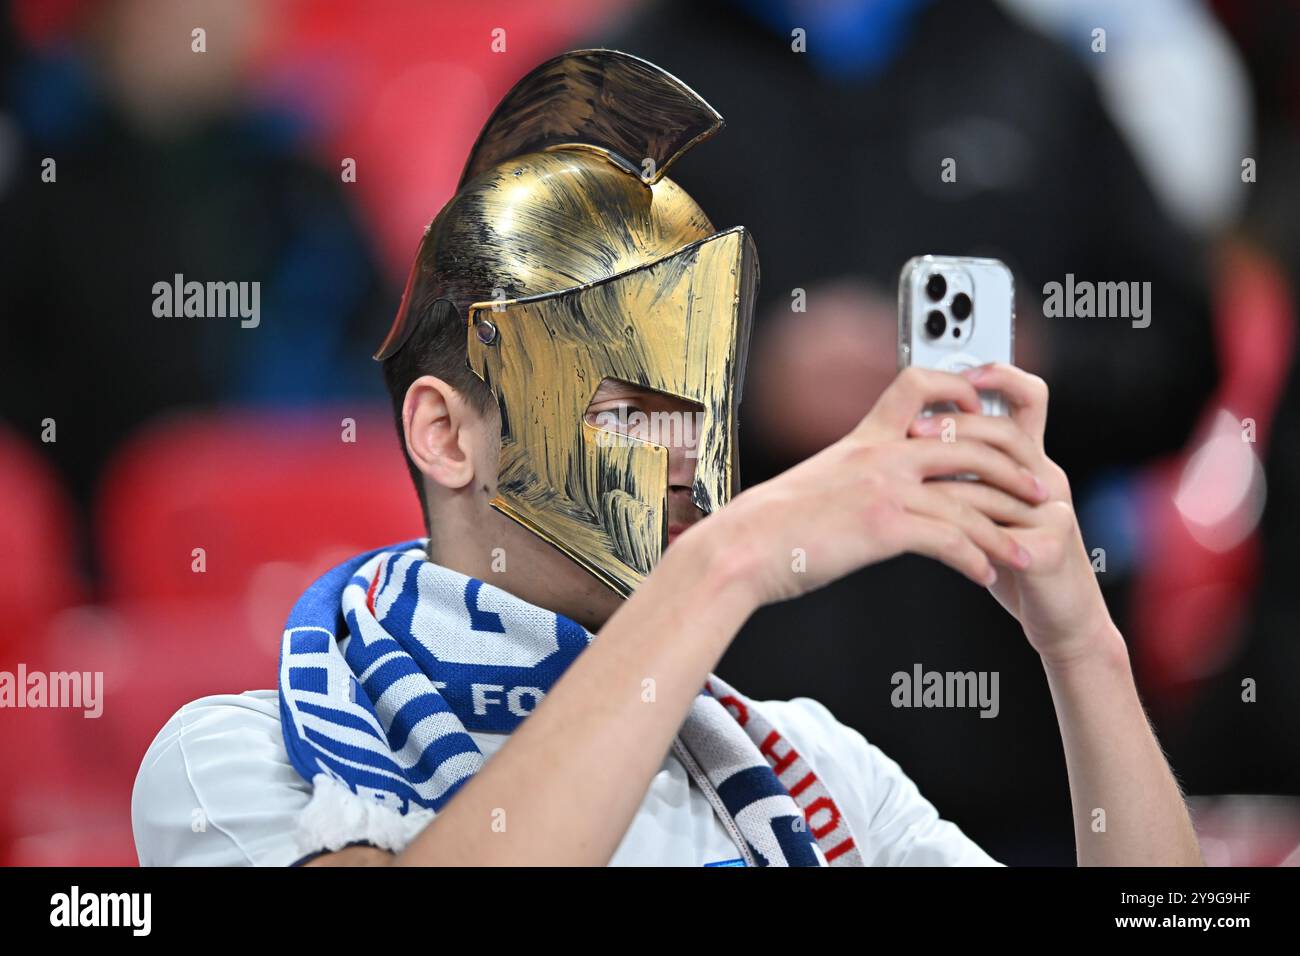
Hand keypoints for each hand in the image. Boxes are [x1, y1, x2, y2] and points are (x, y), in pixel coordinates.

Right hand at [706, 366, 1047, 606]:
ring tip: (1026, 549)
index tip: (984, 409)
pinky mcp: (884, 527)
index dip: (960, 388)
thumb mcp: (816, 480)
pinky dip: (975, 559)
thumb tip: (864, 485)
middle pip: (969, 441)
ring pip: (968, 497)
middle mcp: (880, 454)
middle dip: (1014, 465)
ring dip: (1005, 527)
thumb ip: (851, 472)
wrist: (742, 548)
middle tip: (1037, 488)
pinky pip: (949, 540)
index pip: (918, 383)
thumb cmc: (771, 524)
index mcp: (864, 437)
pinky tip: (986, 575)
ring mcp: (884, 489)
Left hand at [906, 363, 1114, 662]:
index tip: (960, 372)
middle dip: (958, 425)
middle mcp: (1046, 478)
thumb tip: (910, 437)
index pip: (1027, 399)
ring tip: (912, 483)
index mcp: (1031, 461)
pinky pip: (999, 530)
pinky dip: (962, 531)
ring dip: (949, 480)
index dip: (1000, 376)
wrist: (1060, 618)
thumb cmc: (1015, 559)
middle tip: (914, 430)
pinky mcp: (1050, 549)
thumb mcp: (990, 509)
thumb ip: (965, 475)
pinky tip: (934, 534)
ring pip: (995, 483)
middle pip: (1006, 432)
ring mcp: (1053, 512)